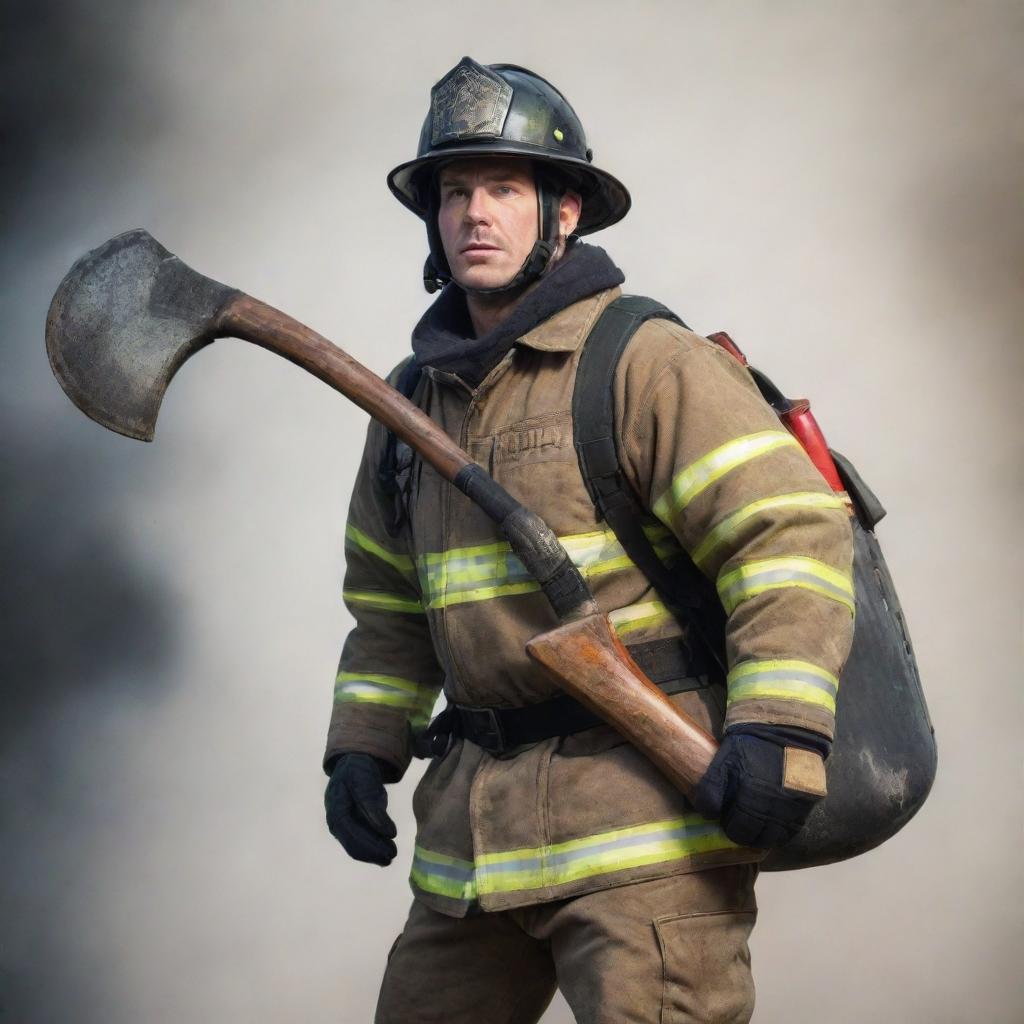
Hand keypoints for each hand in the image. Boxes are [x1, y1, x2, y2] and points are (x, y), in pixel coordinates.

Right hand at [324, 753, 397, 865]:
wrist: (350, 766)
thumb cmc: (358, 772)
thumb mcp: (364, 780)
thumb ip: (372, 805)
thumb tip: (387, 832)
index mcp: (335, 804)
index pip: (349, 825)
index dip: (368, 836)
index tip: (391, 837)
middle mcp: (334, 819)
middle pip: (351, 840)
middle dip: (372, 850)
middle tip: (392, 854)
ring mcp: (340, 826)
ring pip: (354, 846)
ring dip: (371, 854)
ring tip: (390, 858)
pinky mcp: (348, 830)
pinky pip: (356, 844)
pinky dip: (369, 851)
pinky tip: (382, 856)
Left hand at [694, 725, 828, 848]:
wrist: (785, 730)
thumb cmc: (749, 746)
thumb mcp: (724, 761)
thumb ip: (711, 788)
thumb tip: (708, 814)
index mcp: (749, 796)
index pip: (737, 830)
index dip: (729, 828)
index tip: (727, 821)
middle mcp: (771, 807)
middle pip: (755, 837)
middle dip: (744, 834)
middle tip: (739, 825)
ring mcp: (791, 808)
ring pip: (774, 837)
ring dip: (763, 837)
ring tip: (756, 829)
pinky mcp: (806, 805)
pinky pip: (793, 829)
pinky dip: (781, 832)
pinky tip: (773, 825)